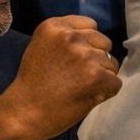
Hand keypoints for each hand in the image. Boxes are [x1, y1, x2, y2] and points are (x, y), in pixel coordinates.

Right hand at [0, 16, 120, 139]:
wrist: (24, 113)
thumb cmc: (33, 84)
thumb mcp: (42, 47)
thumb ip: (66, 37)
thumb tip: (95, 38)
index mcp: (55, 26)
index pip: (91, 25)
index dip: (87, 44)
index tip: (73, 58)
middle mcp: (71, 37)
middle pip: (104, 42)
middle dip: (96, 59)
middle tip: (76, 76)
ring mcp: (85, 56)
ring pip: (112, 63)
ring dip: (101, 77)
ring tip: (78, 87)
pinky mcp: (97, 77)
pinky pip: (115, 82)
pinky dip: (105, 92)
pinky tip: (85, 97)